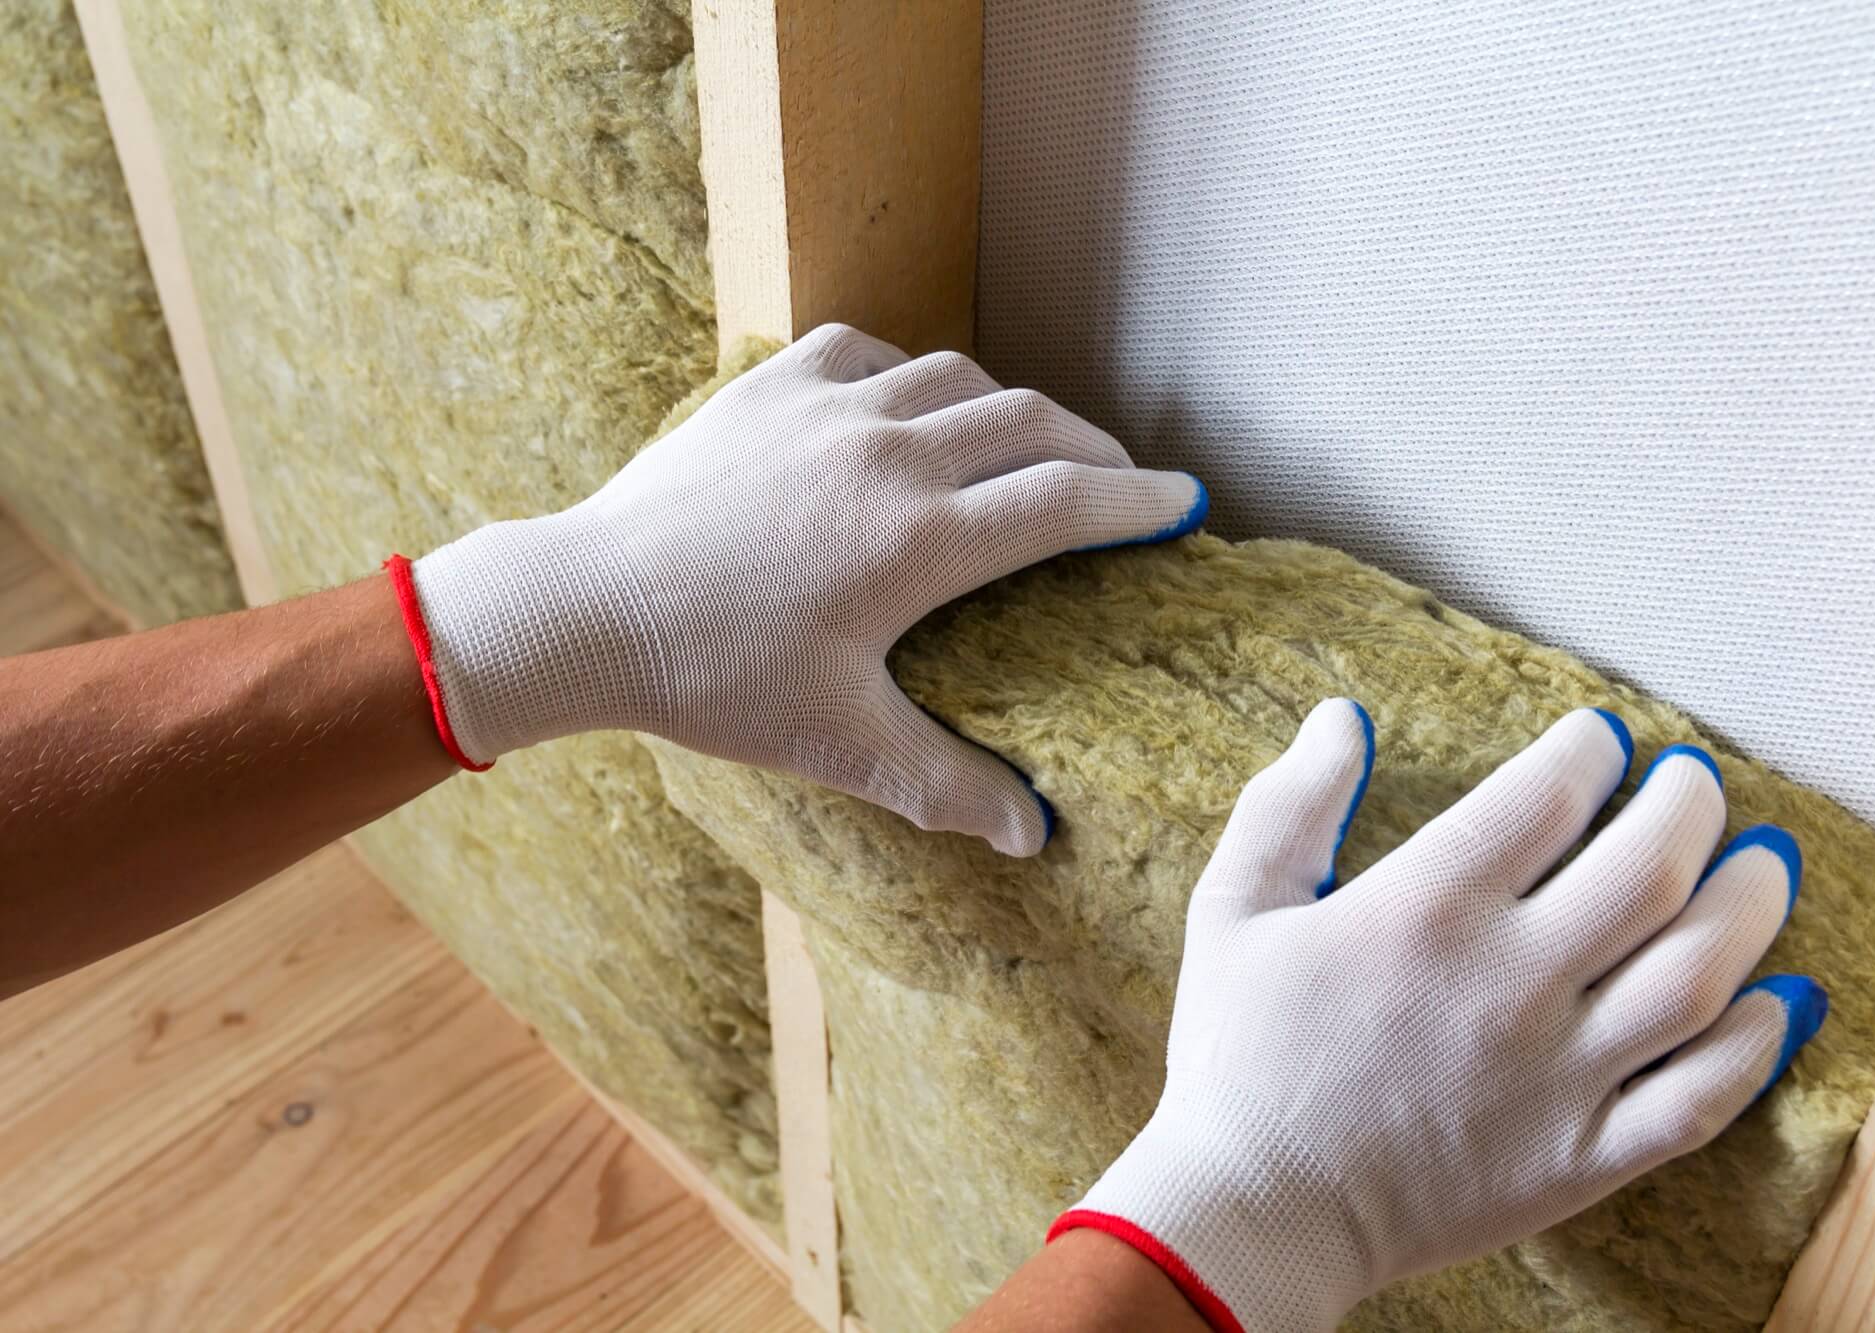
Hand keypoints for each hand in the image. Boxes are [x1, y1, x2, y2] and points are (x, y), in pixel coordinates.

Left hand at [398, 324, 1205, 854]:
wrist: (584, 608)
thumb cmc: (712, 681)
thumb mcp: (837, 742)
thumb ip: (944, 784)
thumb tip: (1032, 837)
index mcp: (920, 540)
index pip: (1064, 503)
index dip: (1139, 502)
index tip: (1186, 502)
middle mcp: (888, 454)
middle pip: (1029, 425)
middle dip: (1090, 450)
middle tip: (1117, 481)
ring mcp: (826, 409)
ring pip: (955, 377)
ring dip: (1007, 408)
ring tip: (1023, 444)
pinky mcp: (766, 388)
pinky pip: (864, 350)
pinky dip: (907, 371)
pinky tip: (905, 402)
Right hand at [1053, 703, 1825, 1331]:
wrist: (1256, 1211)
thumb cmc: (1240, 1055)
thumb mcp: (1233, 907)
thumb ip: (1288, 804)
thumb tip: (1342, 720)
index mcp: (1425, 910)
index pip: (1548, 796)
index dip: (1592, 751)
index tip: (1603, 741)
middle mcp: (1508, 982)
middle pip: (1649, 868)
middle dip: (1690, 804)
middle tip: (1693, 781)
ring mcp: (1558, 1076)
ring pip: (1696, 973)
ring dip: (1748, 905)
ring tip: (1761, 864)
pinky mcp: (1582, 1157)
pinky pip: (1700, 1099)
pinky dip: (1753, 1045)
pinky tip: (1775, 999)